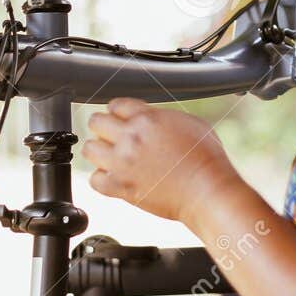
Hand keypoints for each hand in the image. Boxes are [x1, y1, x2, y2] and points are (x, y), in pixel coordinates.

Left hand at [82, 97, 242, 224]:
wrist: (206, 190)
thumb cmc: (205, 158)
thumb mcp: (189, 123)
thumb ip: (162, 117)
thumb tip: (151, 118)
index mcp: (148, 118)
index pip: (116, 104)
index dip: (118, 112)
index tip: (120, 119)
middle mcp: (131, 137)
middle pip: (96, 122)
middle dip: (103, 127)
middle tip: (111, 136)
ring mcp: (123, 162)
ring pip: (89, 148)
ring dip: (99, 151)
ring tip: (110, 156)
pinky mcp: (121, 187)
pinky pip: (95, 179)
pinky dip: (102, 178)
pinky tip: (113, 177)